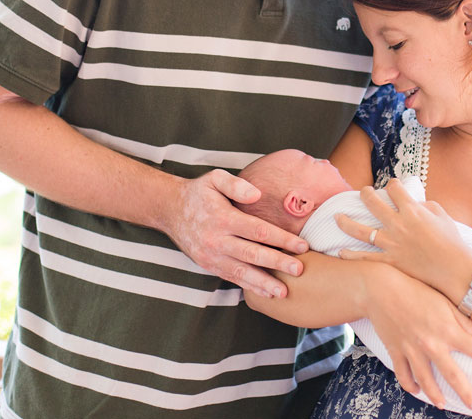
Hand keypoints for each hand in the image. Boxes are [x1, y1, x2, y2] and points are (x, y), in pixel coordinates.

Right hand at [166, 169, 309, 297]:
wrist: (170, 210)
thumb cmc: (199, 193)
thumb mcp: (214, 179)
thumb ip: (236, 184)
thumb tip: (257, 194)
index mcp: (223, 218)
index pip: (258, 230)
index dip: (282, 239)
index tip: (302, 245)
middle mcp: (217, 240)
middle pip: (252, 254)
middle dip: (277, 263)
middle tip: (299, 270)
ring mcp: (211, 256)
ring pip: (242, 272)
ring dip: (264, 283)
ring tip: (284, 292)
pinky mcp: (208, 265)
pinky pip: (231, 278)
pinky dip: (249, 286)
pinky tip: (266, 293)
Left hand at [338, 180, 471, 299]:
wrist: (455, 270)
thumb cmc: (453, 243)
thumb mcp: (443, 216)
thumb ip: (427, 205)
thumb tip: (416, 203)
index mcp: (412, 210)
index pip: (394, 189)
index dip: (392, 184)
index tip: (392, 186)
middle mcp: (398, 224)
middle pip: (373, 203)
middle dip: (365, 194)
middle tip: (363, 192)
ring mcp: (391, 244)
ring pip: (361, 230)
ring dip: (346, 222)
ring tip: (337, 217)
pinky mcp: (390, 261)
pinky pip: (365, 258)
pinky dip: (351, 256)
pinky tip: (340, 252)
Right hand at [363, 264, 471, 410]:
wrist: (381, 288)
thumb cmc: (416, 291)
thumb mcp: (444, 301)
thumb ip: (464, 321)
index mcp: (447, 330)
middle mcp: (431, 344)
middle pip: (453, 376)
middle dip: (466, 393)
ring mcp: (412, 350)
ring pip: (426, 381)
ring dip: (436, 395)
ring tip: (443, 404)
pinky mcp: (396, 352)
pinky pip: (403, 375)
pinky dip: (410, 386)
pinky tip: (417, 391)